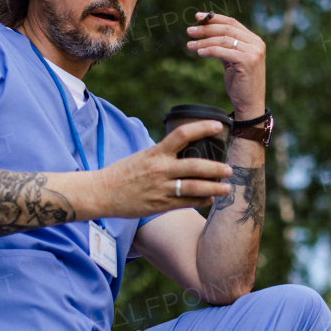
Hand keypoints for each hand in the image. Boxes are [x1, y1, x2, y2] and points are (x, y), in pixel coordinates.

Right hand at [93, 120, 232, 215]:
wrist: (101, 193)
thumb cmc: (123, 172)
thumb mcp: (143, 156)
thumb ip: (164, 154)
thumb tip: (185, 149)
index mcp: (156, 153)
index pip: (182, 134)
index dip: (202, 127)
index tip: (219, 125)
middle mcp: (160, 169)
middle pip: (194, 166)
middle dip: (215, 168)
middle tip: (229, 169)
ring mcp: (161, 188)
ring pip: (193, 188)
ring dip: (213, 188)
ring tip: (226, 189)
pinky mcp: (159, 205)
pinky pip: (185, 203)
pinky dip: (200, 201)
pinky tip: (210, 199)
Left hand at [186, 12, 266, 118]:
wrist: (250, 104)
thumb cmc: (240, 84)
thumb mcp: (232, 61)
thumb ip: (225, 47)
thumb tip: (206, 33)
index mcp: (254, 40)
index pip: (232, 23)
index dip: (214, 18)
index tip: (197, 17)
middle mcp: (256, 43)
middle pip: (226, 29)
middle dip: (205, 28)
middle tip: (189, 31)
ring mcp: (254, 52)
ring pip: (223, 39)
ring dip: (203, 41)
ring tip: (190, 45)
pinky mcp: (248, 61)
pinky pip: (223, 51)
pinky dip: (209, 50)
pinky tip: (199, 52)